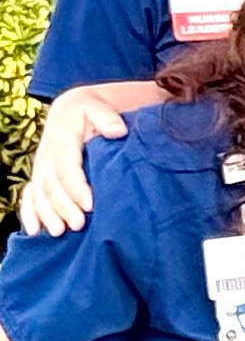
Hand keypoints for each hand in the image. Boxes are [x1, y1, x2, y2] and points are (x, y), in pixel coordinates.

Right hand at [15, 89, 132, 237]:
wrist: (72, 109)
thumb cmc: (90, 111)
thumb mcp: (99, 108)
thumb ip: (107, 118)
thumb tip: (118, 131)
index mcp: (62, 141)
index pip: (67, 168)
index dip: (77, 188)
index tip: (90, 205)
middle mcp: (47, 156)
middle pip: (52, 186)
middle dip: (64, 207)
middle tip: (78, 225)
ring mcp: (41, 168)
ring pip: (40, 194)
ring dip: (47, 214)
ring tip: (59, 232)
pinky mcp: (40, 176)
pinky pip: (30, 196)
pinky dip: (30, 213)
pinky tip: (34, 231)